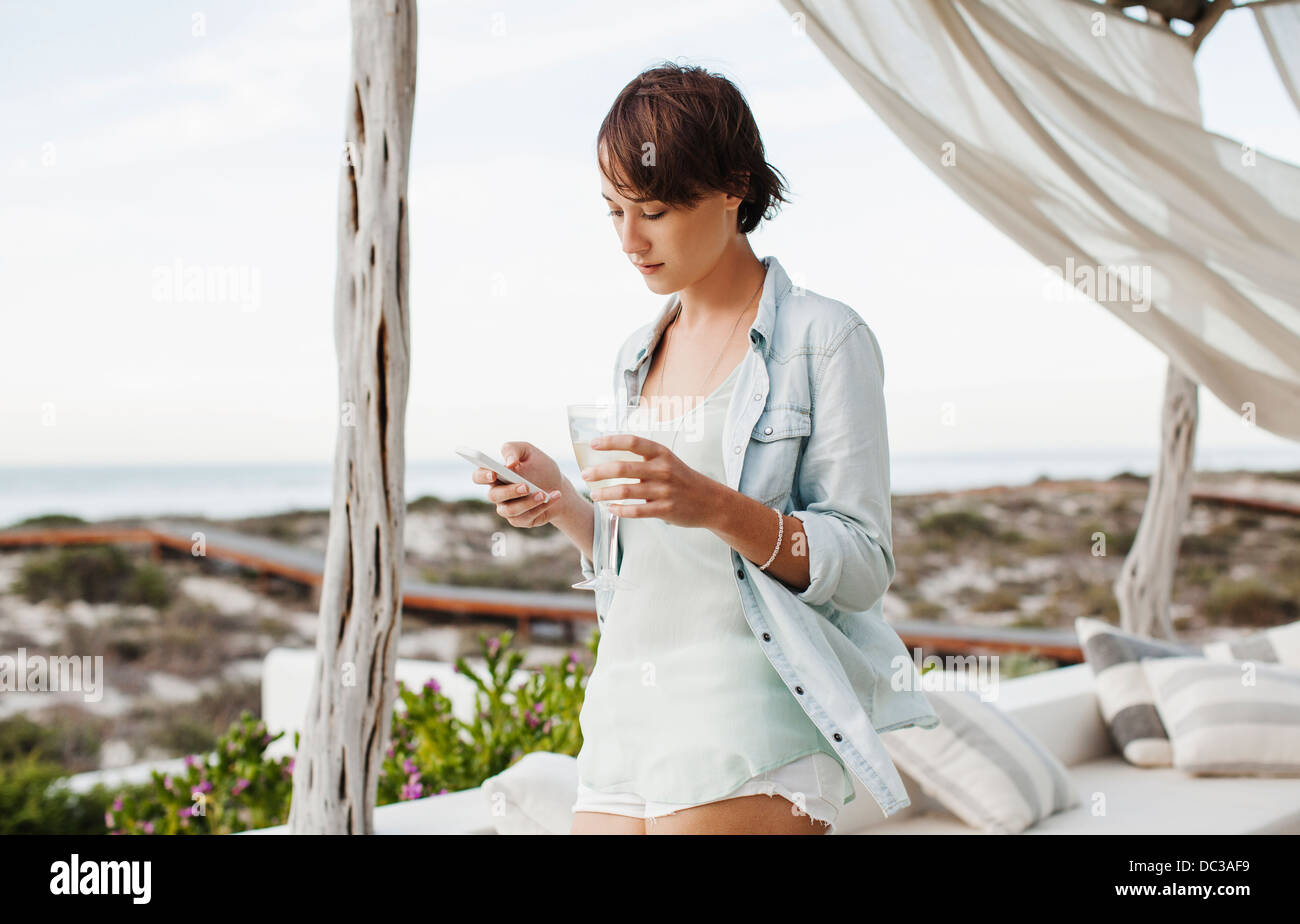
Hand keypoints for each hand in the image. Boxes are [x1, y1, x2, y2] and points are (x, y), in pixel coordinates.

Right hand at [472, 441, 566, 527]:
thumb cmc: (540, 467)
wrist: (558, 486)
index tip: (494, 473)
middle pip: (493, 496)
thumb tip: (508, 463)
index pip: (479, 476)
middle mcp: (498, 493)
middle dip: (510, 491)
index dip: (483, 476)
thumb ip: (513, 449)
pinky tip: (553, 496)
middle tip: (526, 486)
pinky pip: (526, 517)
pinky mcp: (520, 520)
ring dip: (528, 502)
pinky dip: (541, 507)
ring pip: (510, 510)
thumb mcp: (529, 451)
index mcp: (496, 474)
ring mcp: (507, 508)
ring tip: (543, 494)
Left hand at [578, 434, 718, 528]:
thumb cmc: (682, 479)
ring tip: (594, 494)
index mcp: (661, 453)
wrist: (710, 501)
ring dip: (605, 493)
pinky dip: (619, 510)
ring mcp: (663, 491)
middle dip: (599, 472)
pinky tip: (610, 509)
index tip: (593, 444)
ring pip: (626, 491)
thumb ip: (644, 458)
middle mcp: (662, 469)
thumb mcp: (667, 460)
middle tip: (585, 475)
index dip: (610, 441)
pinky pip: (636, 511)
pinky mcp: (664, 510)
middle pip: (623, 468)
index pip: (632, 442)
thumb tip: (611, 457)